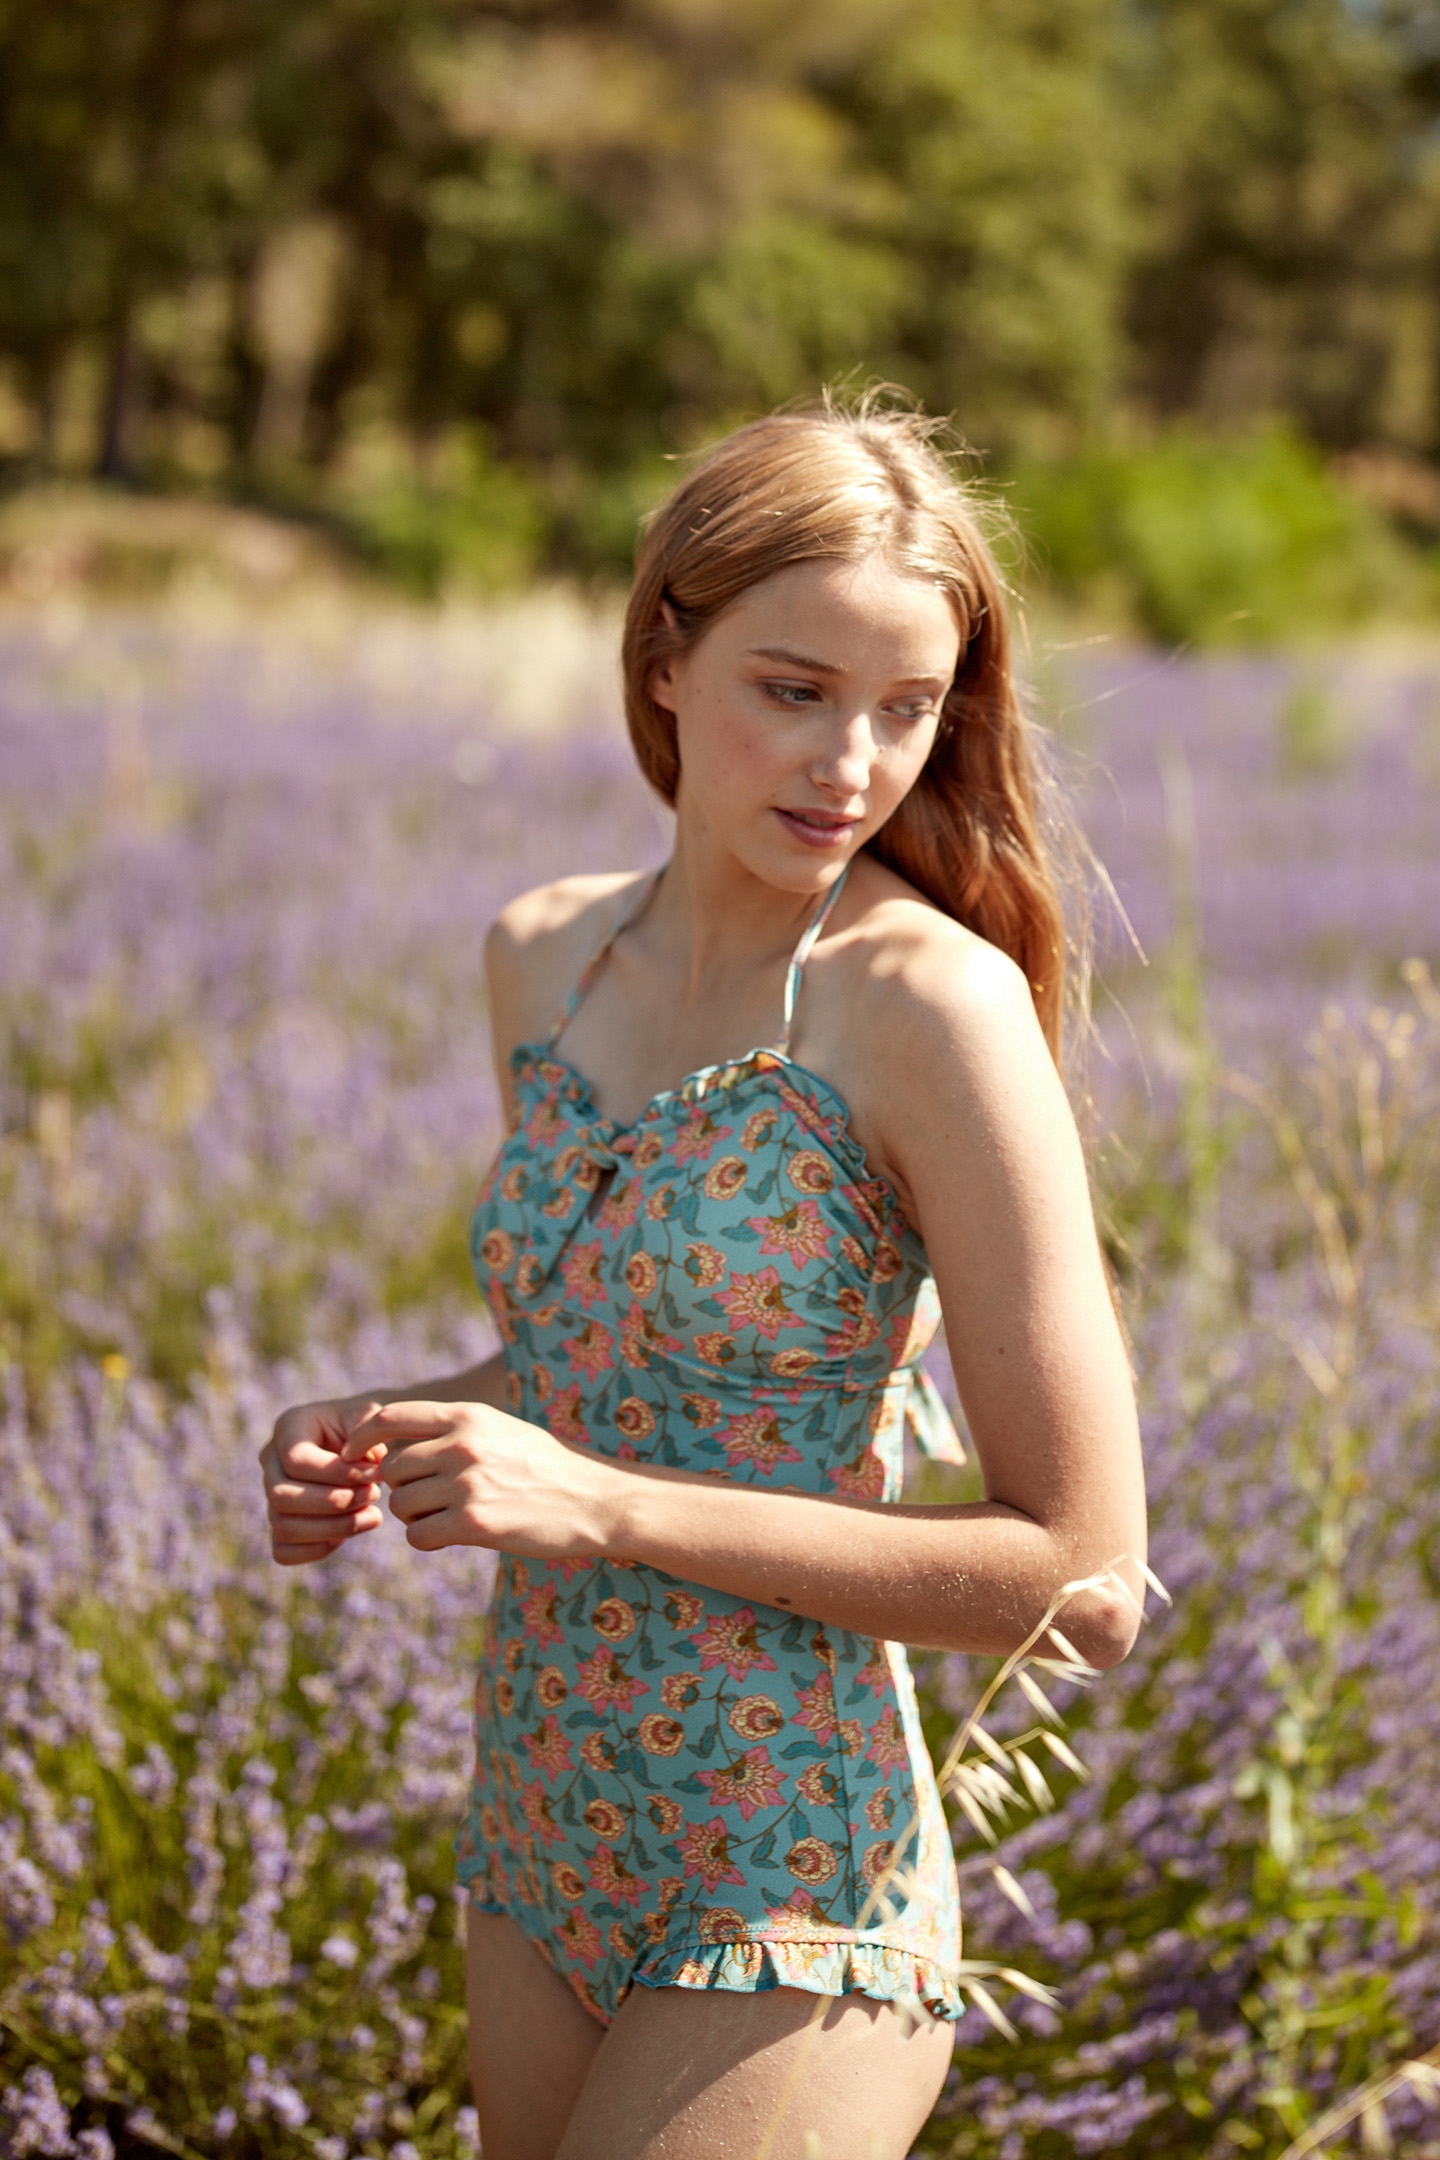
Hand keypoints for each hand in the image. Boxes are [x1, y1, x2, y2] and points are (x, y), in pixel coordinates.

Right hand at [261, 1396, 387, 1565]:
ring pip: (283, 1527)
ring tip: (373, 1515)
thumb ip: (369, 1434)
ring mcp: (271, 1494)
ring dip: (332, 1528)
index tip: (375, 1474)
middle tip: (374, 1495)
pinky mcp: (281, 1522)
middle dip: (333, 1503)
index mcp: (289, 1427)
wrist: (361, 1442)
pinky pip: (283, 1551)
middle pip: (281, 1497)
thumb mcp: (371, 1417)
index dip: (337, 1474)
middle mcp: (271, 1461)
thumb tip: (370, 1464)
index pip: (297, 1461)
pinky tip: (351, 1532)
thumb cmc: (366, 1427)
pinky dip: (317, 1549)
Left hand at [342, 1400, 619, 1558]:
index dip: (362, 1437)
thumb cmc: (547, 1466)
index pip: (390, 1416)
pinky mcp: (473, 1523)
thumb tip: (397, 1441)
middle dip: (401, 1487)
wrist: (594, 1500)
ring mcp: (467, 1483)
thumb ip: (453, 1430)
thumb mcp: (500, 1429)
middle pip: (392, 1468)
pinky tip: (454, 1536)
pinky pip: (418, 1536)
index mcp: (467, 1415)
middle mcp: (462, 1444)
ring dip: (415, 1517)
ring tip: (449, 1517)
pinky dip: (428, 1540)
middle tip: (429, 1499)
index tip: (354, 1456)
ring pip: (402, 1505)